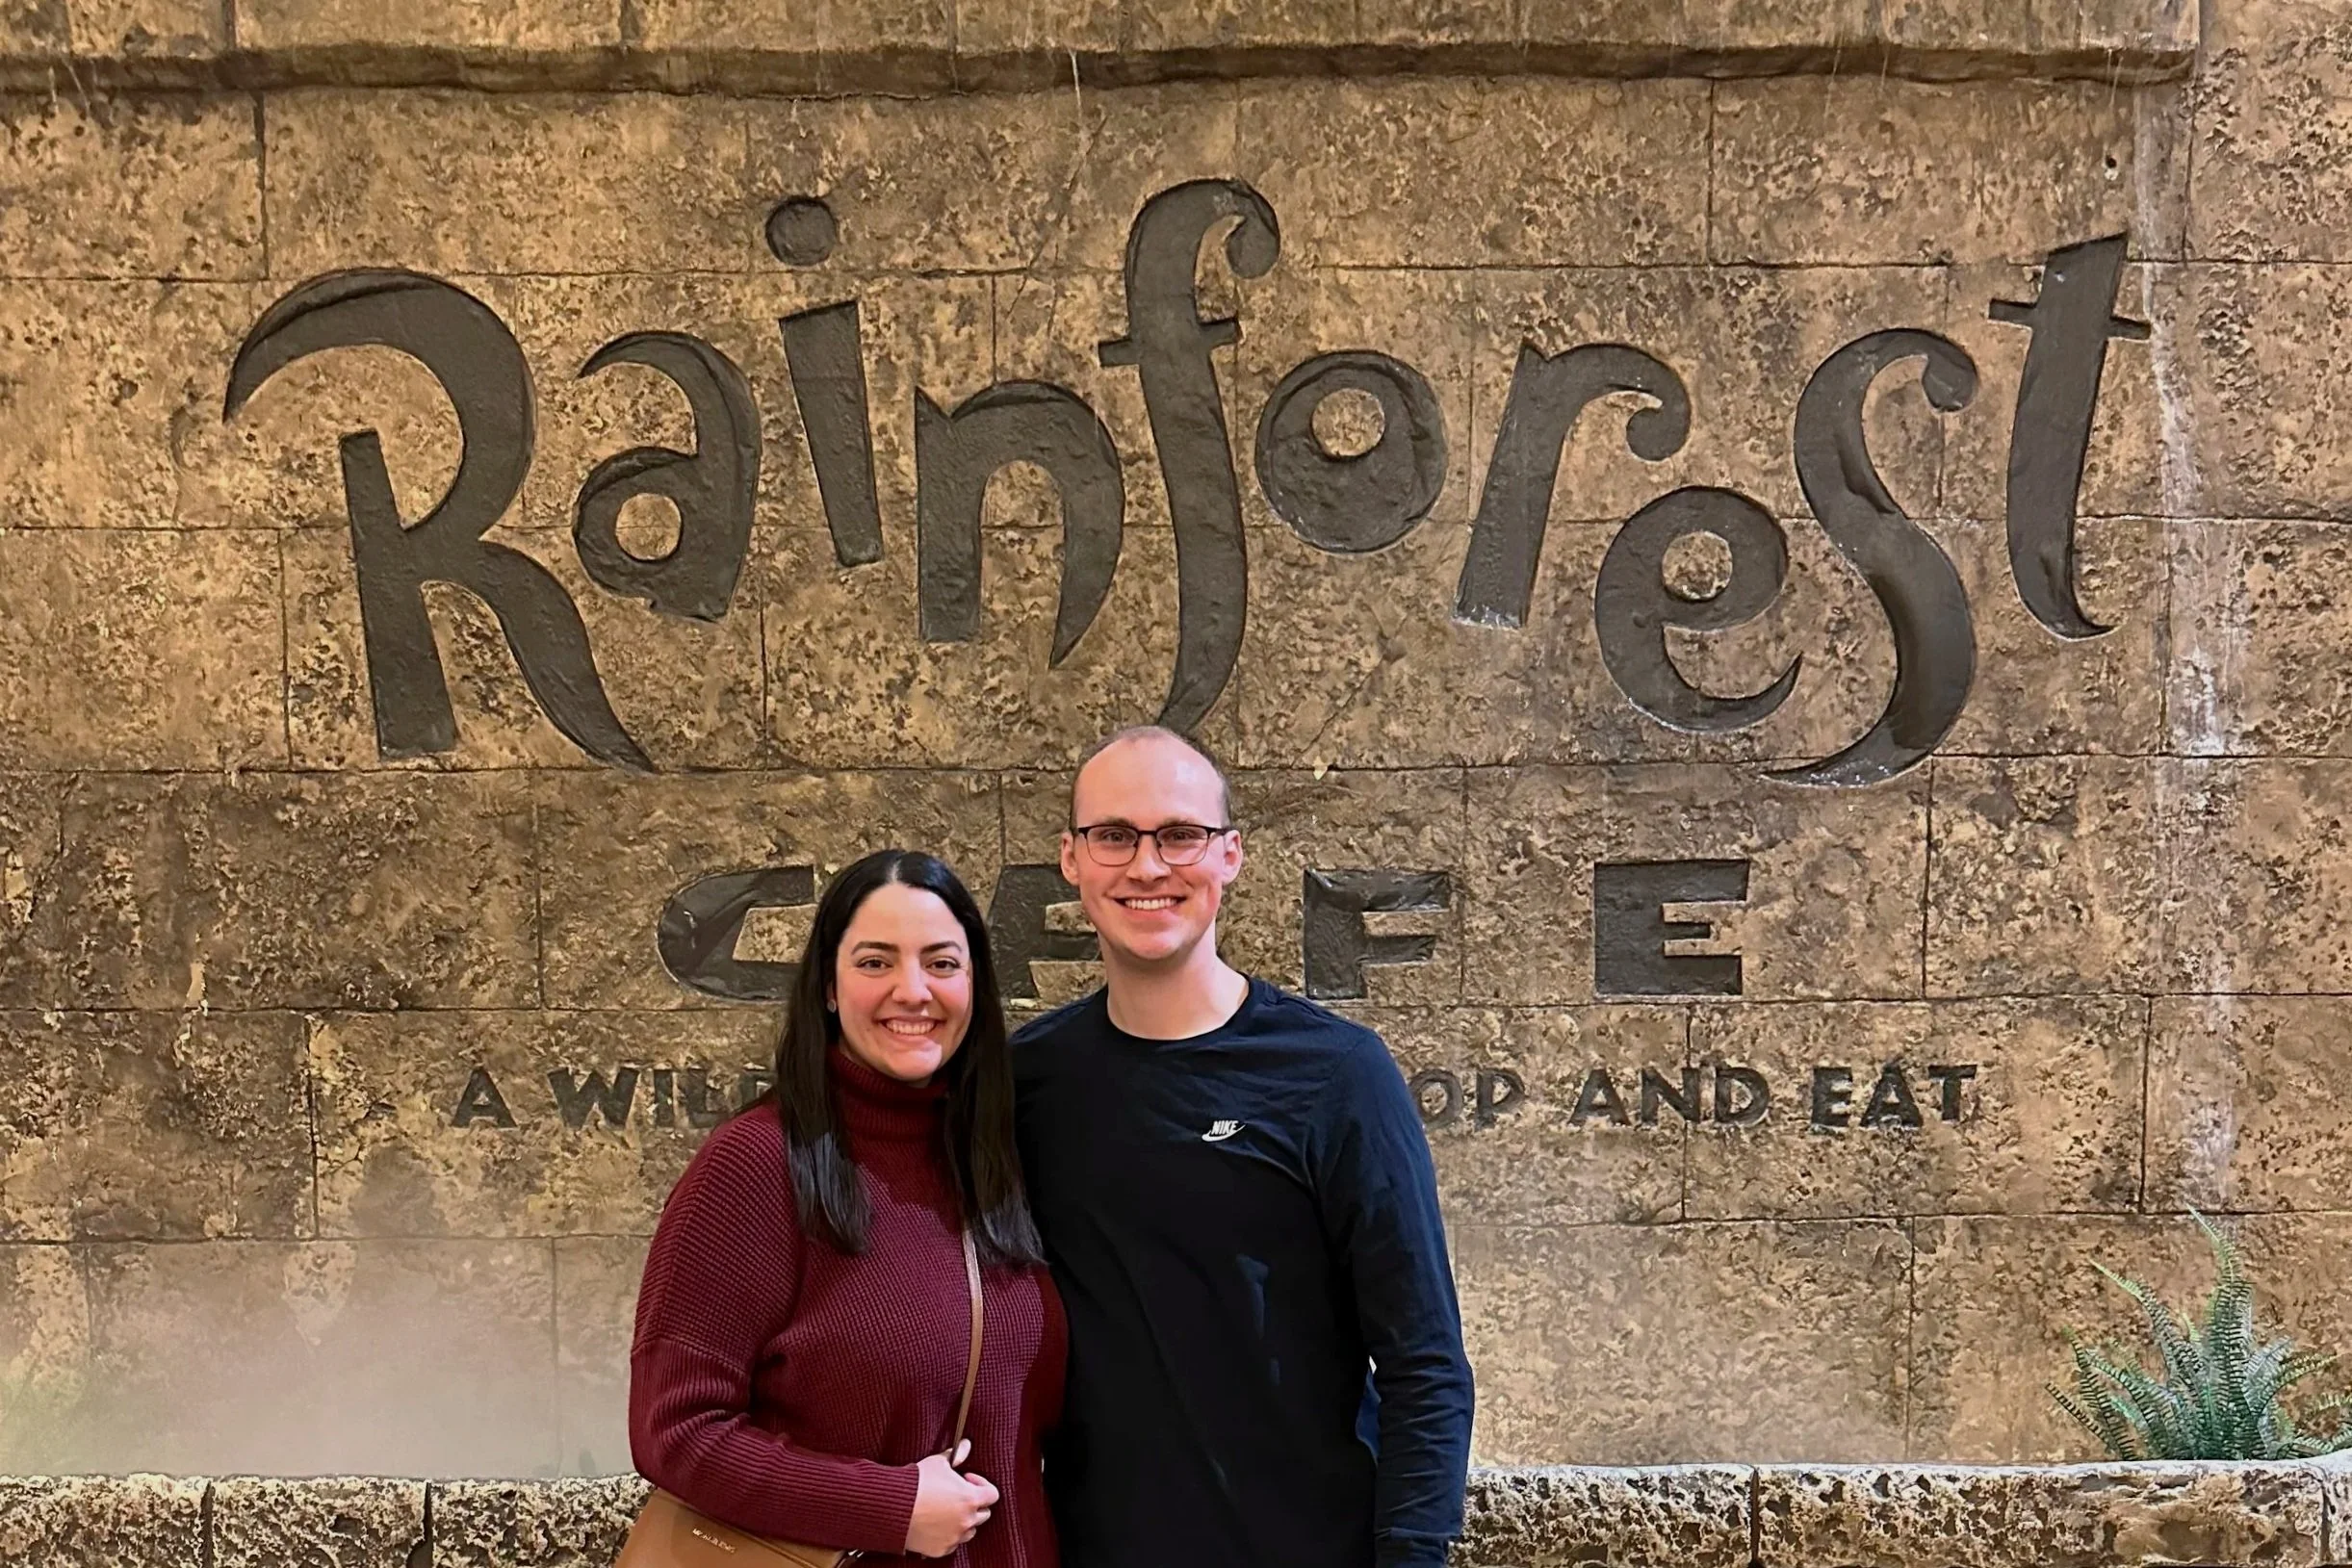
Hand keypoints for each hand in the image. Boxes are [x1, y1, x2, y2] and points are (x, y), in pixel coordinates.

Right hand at [904, 1439, 999, 1556]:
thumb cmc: (916, 1483)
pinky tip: (936, 1524)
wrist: (892, 1506)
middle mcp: (966, 1520)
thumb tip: (965, 1445)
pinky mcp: (940, 1549)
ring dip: (963, 1521)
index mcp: (970, 1499)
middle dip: (973, 1503)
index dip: (982, 1484)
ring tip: (946, 1510)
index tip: (966, 1479)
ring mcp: (954, 1537)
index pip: (992, 1494)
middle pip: (983, 1514)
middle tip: (957, 1495)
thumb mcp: (938, 1462)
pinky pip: (952, 1543)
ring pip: (969, 1531)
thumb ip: (957, 1454)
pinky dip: (948, 1535)